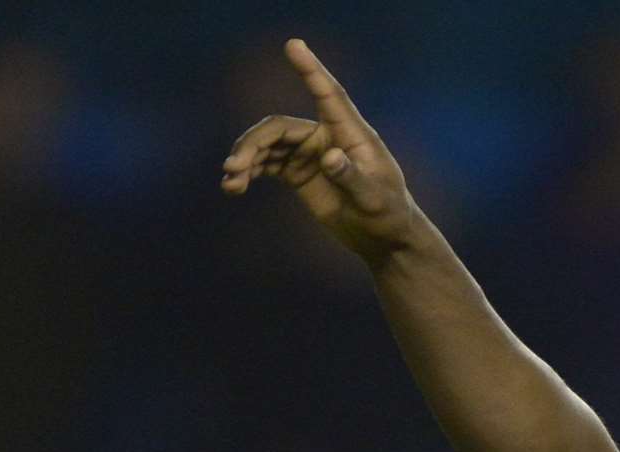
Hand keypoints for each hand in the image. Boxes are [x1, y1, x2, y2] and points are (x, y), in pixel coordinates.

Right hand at [220, 39, 420, 263]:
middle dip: (254, 143)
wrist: (382, 238)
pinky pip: (266, 163)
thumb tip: (329, 156)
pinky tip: (234, 187)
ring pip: (268, 144)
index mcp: (352, 134)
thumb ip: (351, 177)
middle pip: (280, 127)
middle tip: (235, 166)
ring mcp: (310, 153)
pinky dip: (249, 172)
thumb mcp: (373, 199)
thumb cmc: (387, 214)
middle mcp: (327, 137)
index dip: (312, 70)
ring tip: (232, 182)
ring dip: (246, 159)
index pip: (330, 95)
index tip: (294, 45)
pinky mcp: (299, 172)